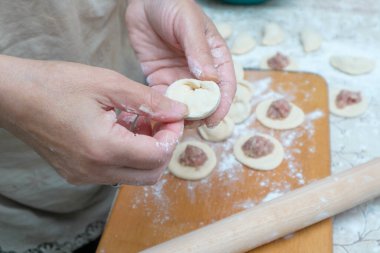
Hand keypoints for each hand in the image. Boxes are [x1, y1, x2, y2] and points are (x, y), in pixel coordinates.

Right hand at [0, 55, 187, 184]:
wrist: (14, 96)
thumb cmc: (56, 84)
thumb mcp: (108, 84)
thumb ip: (148, 100)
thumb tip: (179, 111)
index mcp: (103, 148)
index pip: (157, 156)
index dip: (173, 136)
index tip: (173, 116)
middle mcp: (95, 170)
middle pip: (151, 174)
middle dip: (164, 148)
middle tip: (161, 121)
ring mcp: (84, 176)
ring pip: (134, 176)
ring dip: (147, 153)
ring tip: (140, 123)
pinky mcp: (77, 174)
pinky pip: (115, 173)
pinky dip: (128, 156)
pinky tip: (122, 131)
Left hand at [126, 0, 235, 126]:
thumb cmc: (173, 4)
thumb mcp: (189, 25)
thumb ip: (199, 51)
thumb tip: (210, 79)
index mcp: (215, 57)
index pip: (224, 85)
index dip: (221, 105)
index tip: (214, 120)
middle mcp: (200, 70)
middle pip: (205, 100)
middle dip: (200, 115)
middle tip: (191, 127)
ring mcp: (179, 75)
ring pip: (185, 103)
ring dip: (181, 116)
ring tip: (174, 125)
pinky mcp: (159, 78)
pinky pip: (163, 98)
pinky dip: (163, 109)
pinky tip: (159, 117)